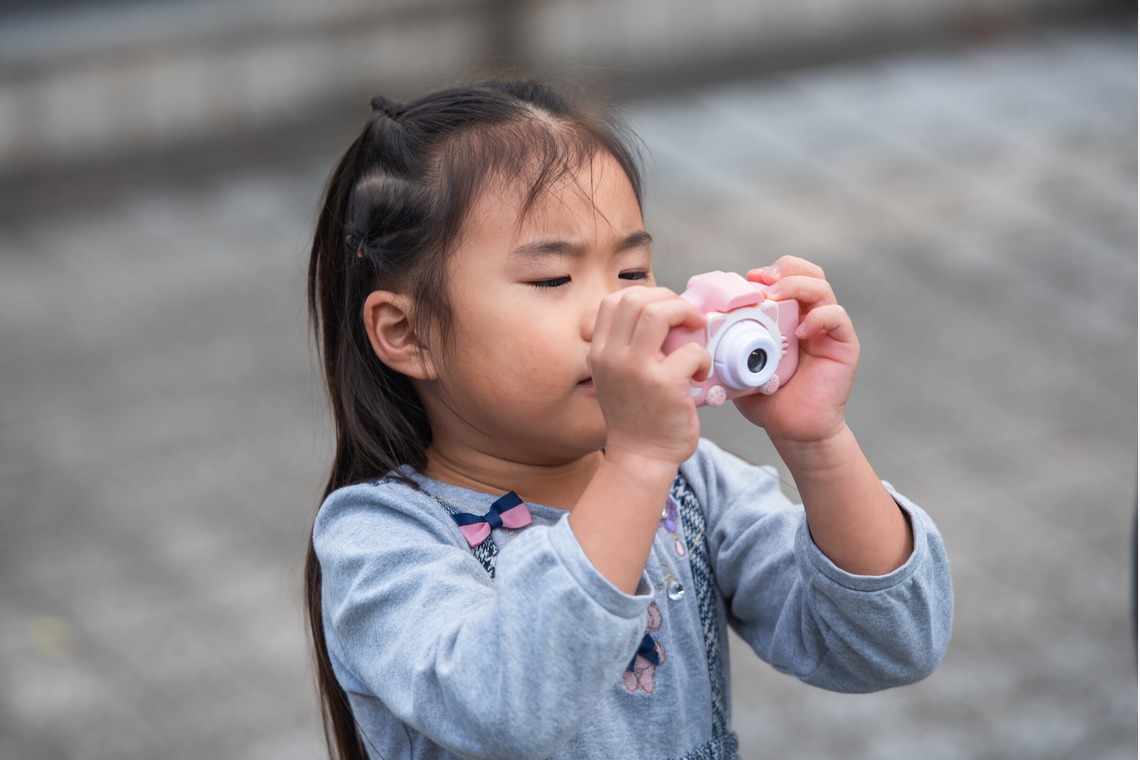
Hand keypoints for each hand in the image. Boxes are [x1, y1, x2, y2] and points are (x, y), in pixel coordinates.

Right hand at [589, 287, 710, 468]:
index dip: (643, 295)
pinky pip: (691, 350)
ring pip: (658, 313)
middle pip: (635, 298)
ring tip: (697, 329)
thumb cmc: (634, 418)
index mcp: (600, 353)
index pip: (613, 301)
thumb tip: (654, 316)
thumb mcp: (612, 378)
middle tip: (686, 316)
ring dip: (685, 314)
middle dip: (668, 299)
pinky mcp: (663, 385)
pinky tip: (701, 372)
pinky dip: (703, 357)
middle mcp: (612, 357)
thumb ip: (622, 349)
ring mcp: (636, 370)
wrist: (640, 457)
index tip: (662, 309)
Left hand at [732, 256, 858, 444]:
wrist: (792, 429)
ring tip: (775, 297)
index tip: (746, 281)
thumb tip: (699, 325)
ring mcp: (827, 329)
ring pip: (821, 288)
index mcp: (787, 316)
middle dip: (784, 269)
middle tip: (762, 281)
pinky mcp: (843, 344)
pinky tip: (799, 331)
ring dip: (796, 285)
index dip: (768, 272)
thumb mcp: (738, 365)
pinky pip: (836, 317)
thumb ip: (726, 343)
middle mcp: (809, 316)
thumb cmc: (767, 398)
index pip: (785, 277)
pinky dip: (818, 317)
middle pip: (807, 273)